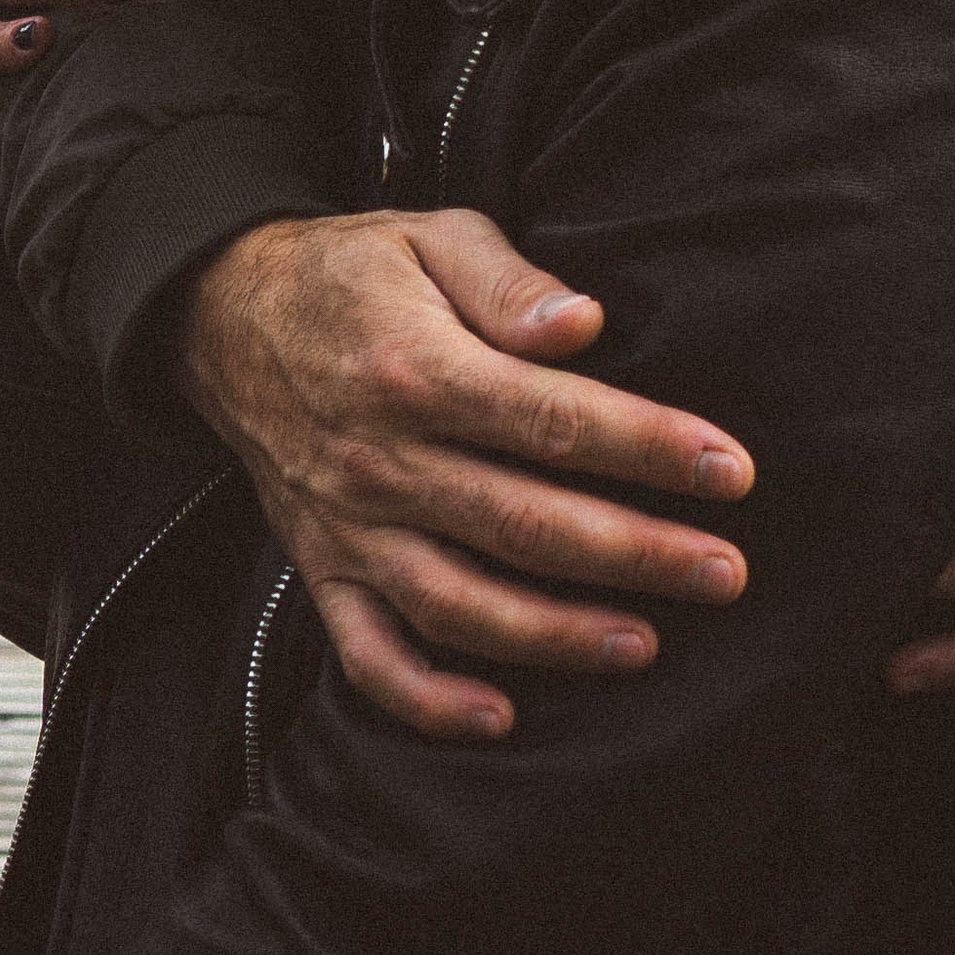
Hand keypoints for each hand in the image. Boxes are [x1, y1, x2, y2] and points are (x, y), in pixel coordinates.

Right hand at [175, 209, 755, 744]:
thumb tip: (584, 324)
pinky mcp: (322, 571)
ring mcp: (349, 526)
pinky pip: (370, 656)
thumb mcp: (430, 235)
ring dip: (556, 635)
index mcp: (419, 369)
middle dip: (635, 553)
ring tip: (645, 645)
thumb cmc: (354, 271)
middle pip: (525, 522)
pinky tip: (502, 719)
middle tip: (725, 571)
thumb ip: (509, 279)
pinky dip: (430, 700)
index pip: (552, 420)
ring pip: (461, 603)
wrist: (226, 315)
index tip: (729, 471)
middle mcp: (384, 459)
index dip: (647, 447)